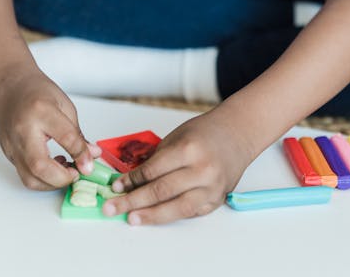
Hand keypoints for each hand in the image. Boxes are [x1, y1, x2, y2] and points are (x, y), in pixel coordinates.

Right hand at [0, 65, 100, 189]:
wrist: (8, 85)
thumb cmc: (36, 90)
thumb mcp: (64, 105)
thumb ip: (77, 134)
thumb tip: (91, 155)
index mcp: (41, 111)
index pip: (66, 138)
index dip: (82, 155)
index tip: (90, 166)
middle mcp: (23, 130)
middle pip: (40, 167)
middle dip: (62, 179)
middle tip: (77, 173)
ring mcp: (13, 144)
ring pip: (30, 178)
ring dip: (52, 183)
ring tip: (66, 171)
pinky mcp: (8, 154)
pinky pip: (25, 175)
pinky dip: (42, 178)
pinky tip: (53, 167)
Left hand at [102, 106, 253, 224]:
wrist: (237, 134)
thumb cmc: (205, 132)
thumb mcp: (178, 136)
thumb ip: (158, 158)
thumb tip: (132, 179)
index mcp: (188, 149)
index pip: (153, 170)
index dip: (131, 180)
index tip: (117, 186)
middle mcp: (201, 170)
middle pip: (160, 191)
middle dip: (133, 201)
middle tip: (112, 207)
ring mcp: (210, 187)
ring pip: (175, 208)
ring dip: (150, 215)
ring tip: (131, 218)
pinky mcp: (216, 200)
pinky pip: (189, 212)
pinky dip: (171, 215)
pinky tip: (155, 216)